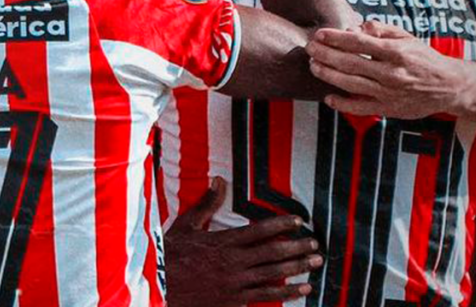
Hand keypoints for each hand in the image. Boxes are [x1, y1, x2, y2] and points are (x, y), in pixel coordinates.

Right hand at [165, 178, 322, 306]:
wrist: (159, 285)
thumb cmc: (172, 253)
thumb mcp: (187, 225)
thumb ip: (207, 203)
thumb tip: (219, 180)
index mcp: (223, 241)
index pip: (260, 230)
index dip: (282, 225)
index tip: (298, 221)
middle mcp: (233, 261)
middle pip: (272, 252)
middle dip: (297, 247)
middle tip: (315, 244)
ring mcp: (235, 283)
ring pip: (273, 274)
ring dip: (297, 267)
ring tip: (316, 262)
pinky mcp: (234, 300)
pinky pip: (265, 296)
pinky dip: (286, 292)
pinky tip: (302, 289)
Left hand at [305, 21, 468, 118]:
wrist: (450, 86)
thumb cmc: (424, 58)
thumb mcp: (407, 38)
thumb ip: (382, 30)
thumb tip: (357, 27)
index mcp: (396, 52)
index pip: (358, 43)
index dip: (336, 38)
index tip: (320, 34)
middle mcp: (391, 73)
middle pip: (350, 63)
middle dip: (325, 54)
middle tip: (309, 48)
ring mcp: (389, 93)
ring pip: (351, 84)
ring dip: (328, 75)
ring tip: (313, 66)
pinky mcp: (389, 109)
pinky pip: (361, 108)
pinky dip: (342, 104)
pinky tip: (328, 97)